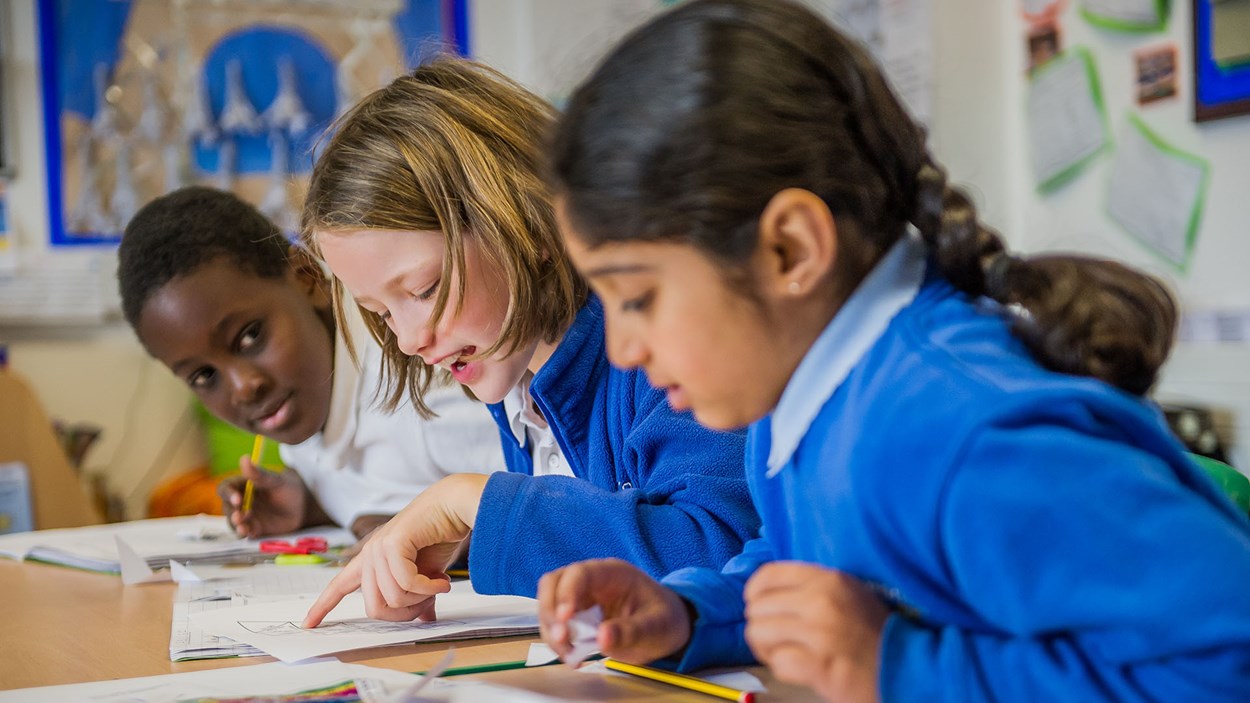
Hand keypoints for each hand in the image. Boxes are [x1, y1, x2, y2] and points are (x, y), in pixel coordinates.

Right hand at [218, 457, 307, 537]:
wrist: (303, 508)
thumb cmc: (288, 489)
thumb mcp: (276, 481)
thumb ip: (260, 474)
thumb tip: (244, 459)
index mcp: (242, 486)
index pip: (226, 488)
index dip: (228, 493)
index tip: (237, 499)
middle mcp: (241, 502)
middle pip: (227, 507)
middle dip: (232, 512)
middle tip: (240, 514)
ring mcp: (246, 517)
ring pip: (233, 522)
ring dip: (235, 524)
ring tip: (242, 526)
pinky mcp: (253, 529)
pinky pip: (244, 532)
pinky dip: (244, 533)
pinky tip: (247, 532)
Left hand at [302, 473, 488, 627]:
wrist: (455, 505)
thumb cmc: (440, 534)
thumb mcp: (427, 574)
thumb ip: (419, 596)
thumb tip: (426, 619)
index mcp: (371, 560)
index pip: (339, 586)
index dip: (323, 607)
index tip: (307, 625)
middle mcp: (369, 554)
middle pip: (374, 609)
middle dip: (405, 614)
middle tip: (427, 603)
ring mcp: (378, 547)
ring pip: (393, 598)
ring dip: (421, 599)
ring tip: (438, 584)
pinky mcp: (392, 542)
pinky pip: (405, 583)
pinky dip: (428, 588)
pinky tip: (443, 581)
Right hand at [538, 558, 691, 663]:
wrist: (666, 629)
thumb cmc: (664, 619)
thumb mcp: (656, 627)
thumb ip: (631, 631)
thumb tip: (602, 638)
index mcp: (612, 573)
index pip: (580, 573)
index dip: (567, 593)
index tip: (564, 618)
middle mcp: (592, 581)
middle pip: (554, 584)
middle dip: (550, 611)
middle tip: (561, 639)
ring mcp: (581, 598)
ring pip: (549, 605)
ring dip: (551, 630)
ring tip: (569, 654)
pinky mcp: (577, 617)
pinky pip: (556, 625)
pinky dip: (557, 641)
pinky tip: (572, 656)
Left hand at [744, 562, 888, 702]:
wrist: (910, 666)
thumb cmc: (877, 632)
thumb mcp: (849, 593)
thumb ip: (812, 588)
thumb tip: (766, 593)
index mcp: (828, 579)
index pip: (768, 575)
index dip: (754, 592)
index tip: (756, 605)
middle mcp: (821, 601)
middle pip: (758, 607)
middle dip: (760, 624)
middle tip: (776, 637)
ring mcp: (820, 633)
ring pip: (759, 633)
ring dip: (767, 647)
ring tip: (784, 652)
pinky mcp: (820, 665)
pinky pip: (778, 662)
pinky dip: (782, 667)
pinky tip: (798, 668)